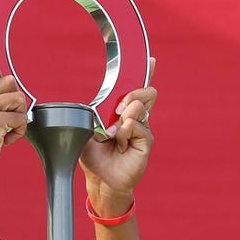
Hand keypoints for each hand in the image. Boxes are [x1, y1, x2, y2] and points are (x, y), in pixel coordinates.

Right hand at [0, 64, 28, 183]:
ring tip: (9, 129)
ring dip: (20, 116)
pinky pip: (21, 118)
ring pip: (19, 98)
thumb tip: (11, 90)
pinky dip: (20, 131)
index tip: (1, 95)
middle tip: (9, 117)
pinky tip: (7, 140)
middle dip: (16, 101)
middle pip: (10, 81)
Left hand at [81, 58, 157, 213]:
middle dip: (131, 94)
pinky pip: (139, 127)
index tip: (150, 60)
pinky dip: (126, 132)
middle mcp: (135, 117)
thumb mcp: (89, 129)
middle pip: (145, 92)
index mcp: (121, 110)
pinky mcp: (147, 141)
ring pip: (140, 107)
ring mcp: (143, 129)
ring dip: (124, 117)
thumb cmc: (93, 155)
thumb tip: (114, 108)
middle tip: (117, 110)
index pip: (136, 87)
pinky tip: (121, 143)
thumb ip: (100, 114)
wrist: (100, 179)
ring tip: (114, 134)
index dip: (145, 72)